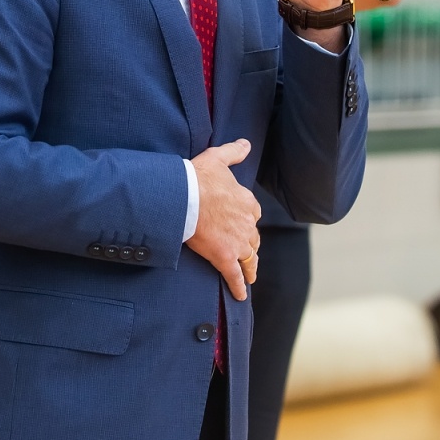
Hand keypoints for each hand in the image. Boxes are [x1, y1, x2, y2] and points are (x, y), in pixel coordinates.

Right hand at [186, 139, 260, 300]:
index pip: (253, 213)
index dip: (248, 220)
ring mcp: (237, 242)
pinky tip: (240, 295)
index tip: (244, 225)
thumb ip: (233, 152)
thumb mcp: (218, 158)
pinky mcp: (224, 257)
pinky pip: (234, 275)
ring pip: (248, 258)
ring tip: (249, 276)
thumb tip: (246, 144)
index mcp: (246, 202)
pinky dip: (238, 286)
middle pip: (253, 238)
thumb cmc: (198, 177)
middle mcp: (247, 223)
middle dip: (251, 246)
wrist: (185, 196)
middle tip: (249, 254)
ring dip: (250, 267)